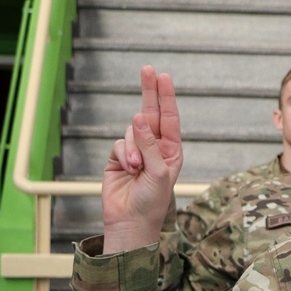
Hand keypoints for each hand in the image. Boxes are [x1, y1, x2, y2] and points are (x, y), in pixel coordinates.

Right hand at [102, 66, 182, 253]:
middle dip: (150, 92)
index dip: (166, 97)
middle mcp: (155, 147)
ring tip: (137, 167)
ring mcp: (136, 151)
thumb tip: (140, 116)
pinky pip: (119, 144)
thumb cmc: (152, 200)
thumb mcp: (158, 172)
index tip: (163, 76)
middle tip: (148, 69)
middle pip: (151, 113)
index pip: (169, 118)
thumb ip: (149, 144)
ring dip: (134, 147)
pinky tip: (128, 170)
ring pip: (132, 131)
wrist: (131, 221)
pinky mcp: (118, 157)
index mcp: (172, 150)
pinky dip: (124, 155)